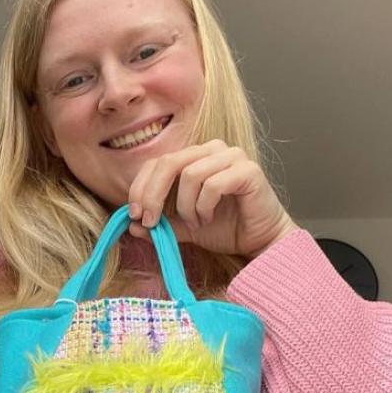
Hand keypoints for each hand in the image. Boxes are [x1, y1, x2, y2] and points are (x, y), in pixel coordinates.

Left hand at [127, 139, 297, 257]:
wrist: (260, 241)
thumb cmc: (225, 229)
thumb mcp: (184, 228)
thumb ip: (160, 224)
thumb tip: (131, 226)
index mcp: (194, 157)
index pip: (156, 162)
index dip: (140, 187)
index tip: (135, 215)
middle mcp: (212, 150)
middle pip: (168, 163)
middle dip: (153, 195)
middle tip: (150, 222)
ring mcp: (232, 157)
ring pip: (190, 174)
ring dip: (186, 207)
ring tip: (195, 223)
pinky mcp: (248, 171)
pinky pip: (213, 184)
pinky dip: (204, 206)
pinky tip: (208, 219)